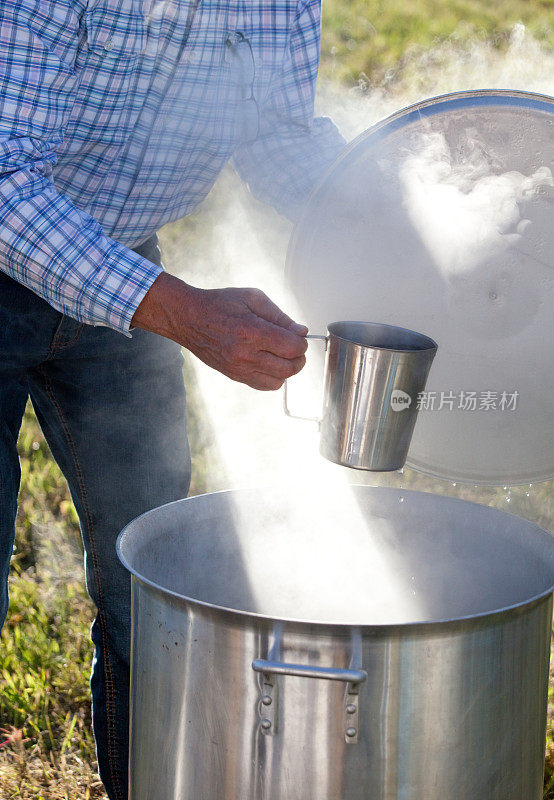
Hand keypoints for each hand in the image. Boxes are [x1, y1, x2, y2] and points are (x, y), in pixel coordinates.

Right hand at [131, 272, 308, 389]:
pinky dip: (274, 377)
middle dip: (299, 357)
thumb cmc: (220, 304)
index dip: (302, 342)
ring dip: (287, 369)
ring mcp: (238, 368)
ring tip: (282, 355)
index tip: (298, 336)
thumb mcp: (252, 298)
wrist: (188, 318)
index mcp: (251, 331)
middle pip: (289, 367)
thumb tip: (301, 332)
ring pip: (279, 380)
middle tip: (295, 347)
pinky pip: (264, 385)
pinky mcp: (233, 376)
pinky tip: (270, 363)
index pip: (292, 347)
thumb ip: (280, 316)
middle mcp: (245, 354)